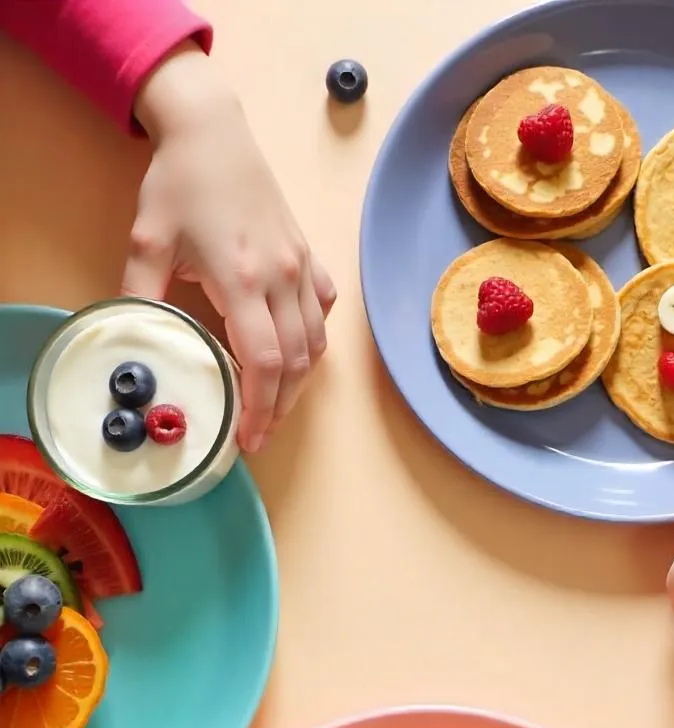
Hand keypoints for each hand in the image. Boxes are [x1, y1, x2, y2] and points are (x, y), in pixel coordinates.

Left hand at [125, 44, 335, 451]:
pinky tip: (296, 354)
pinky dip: (313, 342)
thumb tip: (138, 343)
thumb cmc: (179, 183)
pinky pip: (322, 312)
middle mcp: (280, 278)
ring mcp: (300, 267)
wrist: (213, 132)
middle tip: (259, 436)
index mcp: (241, 279)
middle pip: (294, 363)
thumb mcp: (147, 241)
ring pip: (315, 344)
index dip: (259, 408)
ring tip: (275, 406)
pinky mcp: (308, 256)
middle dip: (279, 408)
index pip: (263, 361)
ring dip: (298, 383)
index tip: (247, 436)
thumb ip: (141, 295)